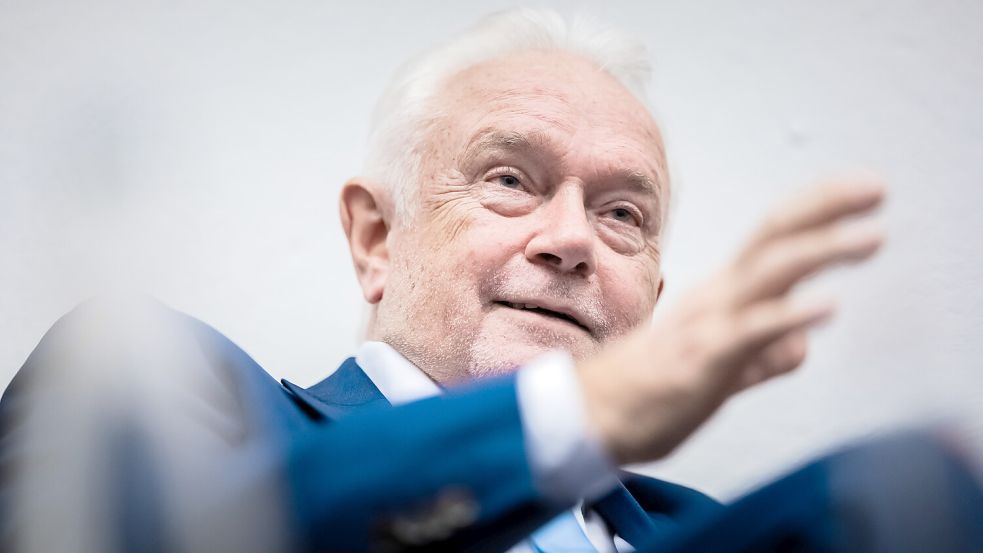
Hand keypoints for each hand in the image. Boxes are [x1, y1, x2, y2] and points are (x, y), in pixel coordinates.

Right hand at [578, 177, 885, 463]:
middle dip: (826, 208)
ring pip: (766, 274)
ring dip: (821, 249)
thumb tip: (799, 344)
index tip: (861, 191)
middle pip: (773, 238)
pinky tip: (828, 306)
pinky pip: (750, 332)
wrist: (586, 416)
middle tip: (875, 187)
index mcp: (719, 296)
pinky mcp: (702, 361)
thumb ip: (761, 357)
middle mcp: (716, 299)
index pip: (772, 238)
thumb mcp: (717, 370)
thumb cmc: (645, 393)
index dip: (817, 210)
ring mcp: (708, 325)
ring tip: (870, 237)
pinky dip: (790, 315)